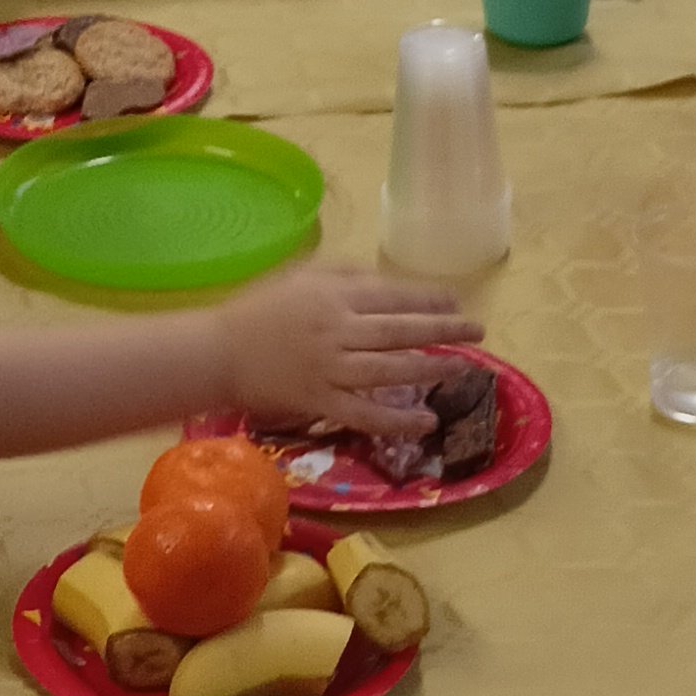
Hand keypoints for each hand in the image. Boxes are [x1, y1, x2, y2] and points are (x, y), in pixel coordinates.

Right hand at [216, 263, 481, 442]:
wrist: (217, 353)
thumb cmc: (258, 309)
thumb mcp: (301, 276)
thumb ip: (344, 274)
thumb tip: (385, 282)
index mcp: (333, 296)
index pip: (392, 295)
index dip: (428, 299)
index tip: (456, 302)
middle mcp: (338, 330)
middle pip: (401, 330)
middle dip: (444, 330)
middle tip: (477, 331)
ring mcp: (331, 369)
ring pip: (390, 370)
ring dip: (431, 369)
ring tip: (464, 368)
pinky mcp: (321, 402)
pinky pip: (366, 414)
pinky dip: (397, 420)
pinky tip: (425, 422)